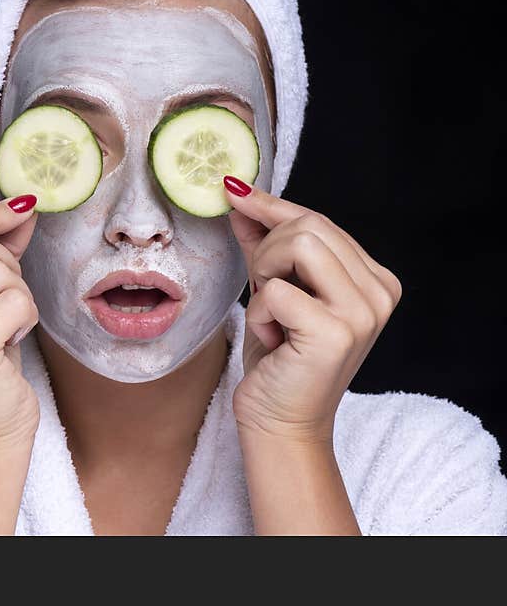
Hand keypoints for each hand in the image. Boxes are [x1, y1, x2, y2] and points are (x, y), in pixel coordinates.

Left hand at [223, 176, 402, 443]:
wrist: (280, 423)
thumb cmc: (279, 360)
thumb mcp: (273, 292)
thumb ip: (264, 246)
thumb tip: (241, 199)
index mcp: (374, 279)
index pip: (320, 221)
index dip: (273, 206)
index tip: (235, 192)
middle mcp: (379, 292)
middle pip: (310, 225)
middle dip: (267, 250)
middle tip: (262, 291)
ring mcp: (363, 312)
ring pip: (299, 245)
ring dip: (265, 275)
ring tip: (271, 313)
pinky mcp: (336, 332)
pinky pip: (276, 291)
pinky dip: (259, 313)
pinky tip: (273, 340)